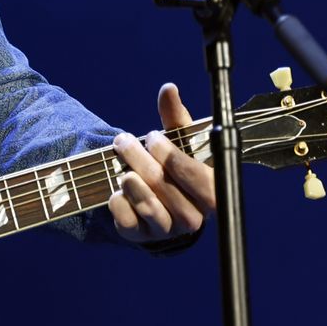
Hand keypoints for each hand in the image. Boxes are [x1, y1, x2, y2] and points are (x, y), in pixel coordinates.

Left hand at [107, 83, 215, 243]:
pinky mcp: (142, 237)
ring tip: (121, 166)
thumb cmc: (172, 167)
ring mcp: (168, 230)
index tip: (153, 137)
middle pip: (168, 189)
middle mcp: (194, 217)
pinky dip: (119, 204)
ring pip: (150, 207)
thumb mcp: (178, 142)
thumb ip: (175, 118)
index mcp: (211, 192)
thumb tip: (168, 88)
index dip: (174, 157)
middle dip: (142, 161)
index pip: (199, 179)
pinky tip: (115, 191)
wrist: (154, 201)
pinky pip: (129, 222)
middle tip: (125, 141)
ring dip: (131, 181)